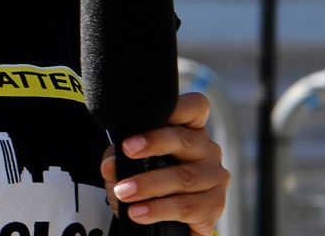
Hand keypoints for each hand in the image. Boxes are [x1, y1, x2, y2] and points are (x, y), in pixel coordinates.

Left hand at [101, 92, 228, 234]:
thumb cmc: (148, 175)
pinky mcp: (214, 207)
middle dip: (154, 143)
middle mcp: (207, 150)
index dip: (178, 106)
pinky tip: (138, 212)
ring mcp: (214, 178)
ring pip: (184, 178)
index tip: (149, 111)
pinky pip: (186, 207)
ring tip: (123, 192)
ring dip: (149, 185)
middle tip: (127, 150)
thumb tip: (110, 166)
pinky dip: (158, 210)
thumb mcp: (130, 162)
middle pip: (185, 140)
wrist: (163, 217)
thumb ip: (120, 157)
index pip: (195, 107)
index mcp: (190, 129)